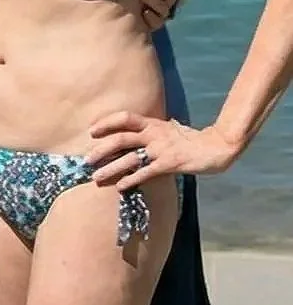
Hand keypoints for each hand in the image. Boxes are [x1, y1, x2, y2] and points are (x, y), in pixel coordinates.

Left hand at [87, 112, 242, 189]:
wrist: (217, 146)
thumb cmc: (193, 139)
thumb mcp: (171, 128)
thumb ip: (155, 129)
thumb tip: (141, 130)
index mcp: (153, 123)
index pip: (125, 117)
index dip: (106, 122)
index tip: (91, 131)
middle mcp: (154, 134)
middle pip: (121, 139)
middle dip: (101, 149)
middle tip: (86, 160)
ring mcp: (161, 149)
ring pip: (129, 158)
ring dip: (111, 168)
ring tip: (96, 177)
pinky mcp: (170, 163)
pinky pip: (146, 172)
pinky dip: (131, 179)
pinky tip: (120, 187)